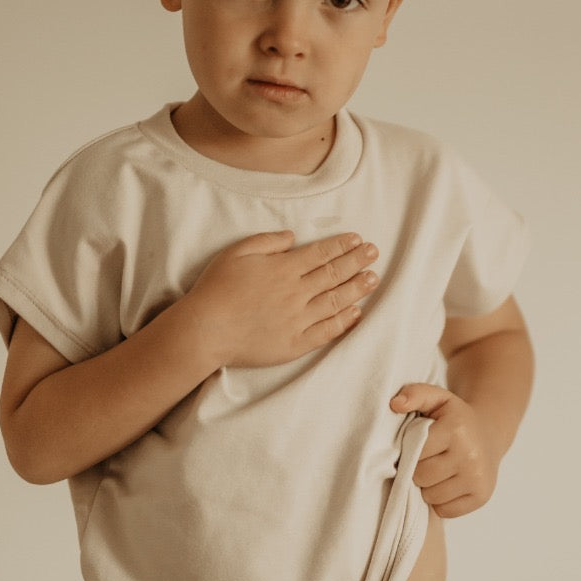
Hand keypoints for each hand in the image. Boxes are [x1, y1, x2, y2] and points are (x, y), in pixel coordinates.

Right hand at [186, 230, 379, 368]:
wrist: (205, 330)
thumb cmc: (216, 289)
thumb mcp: (236, 253)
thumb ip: (267, 241)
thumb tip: (292, 237)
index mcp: (283, 268)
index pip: (321, 253)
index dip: (342, 245)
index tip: (358, 240)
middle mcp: (295, 292)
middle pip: (334, 274)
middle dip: (357, 261)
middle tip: (374, 253)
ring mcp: (297, 319)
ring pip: (335, 301)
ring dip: (357, 289)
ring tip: (373, 279)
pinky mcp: (295, 343)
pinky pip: (326, 331)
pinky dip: (343, 321)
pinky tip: (356, 313)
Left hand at [389, 383, 498, 517]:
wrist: (488, 434)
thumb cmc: (454, 419)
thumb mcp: (437, 398)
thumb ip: (414, 394)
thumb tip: (395, 404)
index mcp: (456, 430)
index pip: (415, 453)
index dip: (411, 451)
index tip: (417, 445)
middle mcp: (471, 455)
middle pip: (421, 477)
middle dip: (418, 470)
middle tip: (426, 460)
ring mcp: (478, 479)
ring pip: (432, 497)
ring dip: (428, 488)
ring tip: (437, 472)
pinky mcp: (482, 497)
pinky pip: (445, 511)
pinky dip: (441, 502)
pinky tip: (447, 484)